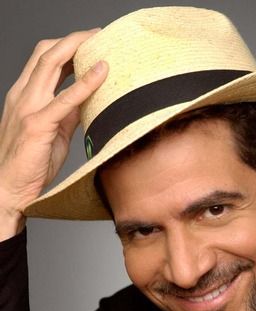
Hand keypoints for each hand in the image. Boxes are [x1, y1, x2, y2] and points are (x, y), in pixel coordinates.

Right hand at [0, 30, 107, 239]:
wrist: (11, 188)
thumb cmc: (31, 163)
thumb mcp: (54, 131)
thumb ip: (68, 113)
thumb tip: (89, 99)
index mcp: (25, 95)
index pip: (44, 59)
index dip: (67, 45)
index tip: (90, 41)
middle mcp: (23, 95)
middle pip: (48, 53)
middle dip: (75, 39)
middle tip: (99, 34)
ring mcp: (28, 107)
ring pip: (51, 64)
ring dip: (78, 48)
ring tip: (102, 42)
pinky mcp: (38, 124)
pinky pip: (64, 99)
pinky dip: (85, 83)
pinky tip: (101, 73)